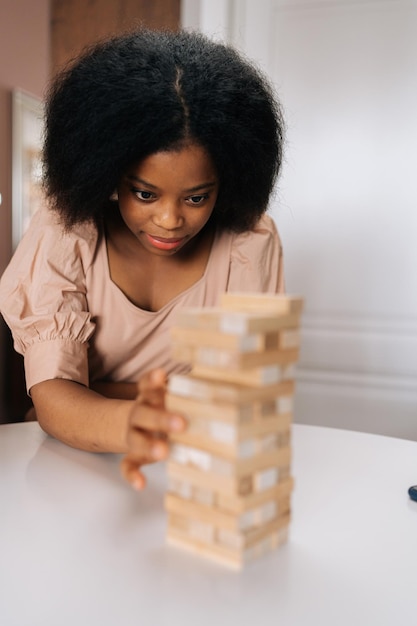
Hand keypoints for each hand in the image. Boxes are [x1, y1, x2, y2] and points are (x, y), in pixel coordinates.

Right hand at [120, 368, 185, 489]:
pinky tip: (140, 484)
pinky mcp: (133, 455)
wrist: (134, 424)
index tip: (161, 375)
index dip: (152, 380)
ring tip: (163, 452)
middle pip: (144, 413)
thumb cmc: (165, 407)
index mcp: (149, 397)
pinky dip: (132, 475)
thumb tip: (230, 382)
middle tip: (182, 423)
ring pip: (135, 438)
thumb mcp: (173, 395)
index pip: (146, 385)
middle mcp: (139, 413)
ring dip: (148, 445)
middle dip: (161, 418)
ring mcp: (134, 434)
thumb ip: (191, 391)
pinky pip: (127, 465)